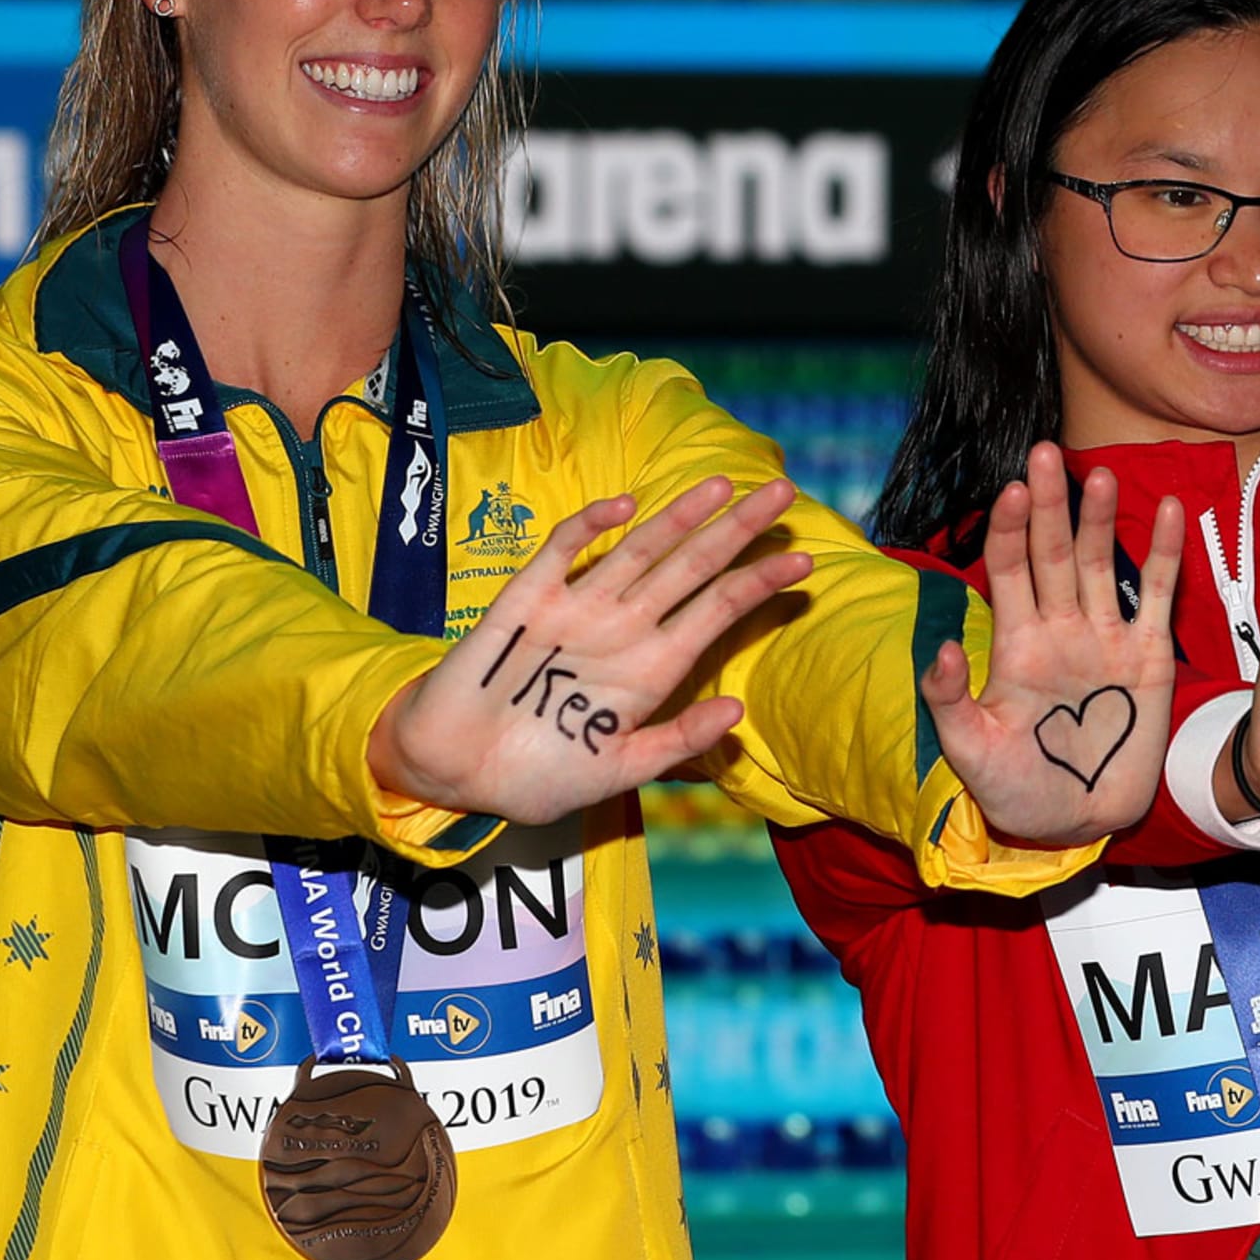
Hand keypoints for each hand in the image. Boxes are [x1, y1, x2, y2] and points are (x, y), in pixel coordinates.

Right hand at [370, 477, 812, 827]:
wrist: (453, 772)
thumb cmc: (536, 774)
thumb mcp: (616, 770)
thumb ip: (675, 741)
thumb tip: (738, 711)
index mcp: (651, 669)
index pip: (715, 614)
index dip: (757, 586)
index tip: (806, 562)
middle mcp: (623, 630)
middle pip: (691, 569)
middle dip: (737, 532)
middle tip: (784, 492)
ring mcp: (578, 609)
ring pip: (640, 551)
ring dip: (680, 517)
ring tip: (726, 485)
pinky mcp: (528, 599)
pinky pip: (563, 552)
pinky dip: (591, 528)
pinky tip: (626, 507)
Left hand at [921, 444, 1184, 846]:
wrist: (1079, 821)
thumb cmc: (1017, 789)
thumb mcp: (970, 752)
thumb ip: (949, 702)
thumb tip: (936, 650)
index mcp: (1015, 644)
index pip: (1008, 571)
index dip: (1008, 531)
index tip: (1011, 491)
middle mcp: (1060, 628)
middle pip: (1052, 553)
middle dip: (1050, 504)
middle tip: (1048, 453)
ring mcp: (1105, 638)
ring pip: (1102, 564)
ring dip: (1100, 521)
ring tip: (1101, 475)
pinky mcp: (1148, 657)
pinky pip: (1158, 597)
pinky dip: (1165, 555)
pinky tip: (1170, 511)